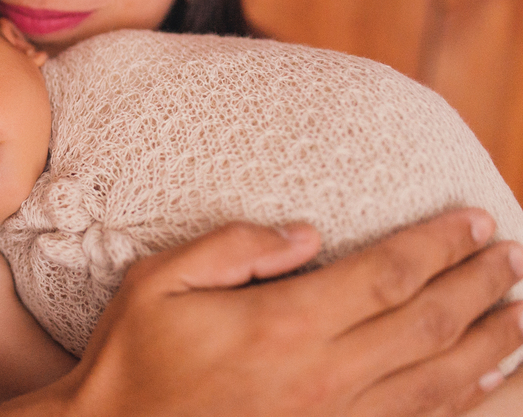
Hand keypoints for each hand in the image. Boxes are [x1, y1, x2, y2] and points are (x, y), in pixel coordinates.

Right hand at [59, 211, 522, 416]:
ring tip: (522, 311)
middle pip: (429, 323)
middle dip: (480, 283)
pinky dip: (469, 404)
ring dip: (493, 344)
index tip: (474, 219)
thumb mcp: (158, 282)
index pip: (387, 273)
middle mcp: (324, 376)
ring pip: (442, 381)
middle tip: (512, 253)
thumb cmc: (133, 359)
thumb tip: (307, 231)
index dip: (439, 243)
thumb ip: (234, 247)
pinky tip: (493, 386)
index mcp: (283, 324)